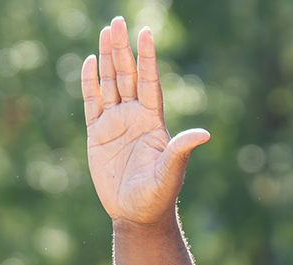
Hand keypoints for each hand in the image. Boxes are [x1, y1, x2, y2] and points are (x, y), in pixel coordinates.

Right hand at [83, 17, 208, 223]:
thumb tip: (203, 134)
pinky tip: (89, 63)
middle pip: (127, 75)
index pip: (149, 81)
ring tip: (105, 32)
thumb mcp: (170, 172)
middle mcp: (134, 116)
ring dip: (106, 58)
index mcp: (152, 121)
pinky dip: (90, 83)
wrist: (137, 214)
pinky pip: (92, 102)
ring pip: (110, 83)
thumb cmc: (158, 195)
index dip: (147, 57)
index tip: (145, 32)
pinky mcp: (97, 134)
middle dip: (122, 49)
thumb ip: (180, 150)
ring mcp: (115, 123)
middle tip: (118, 22)